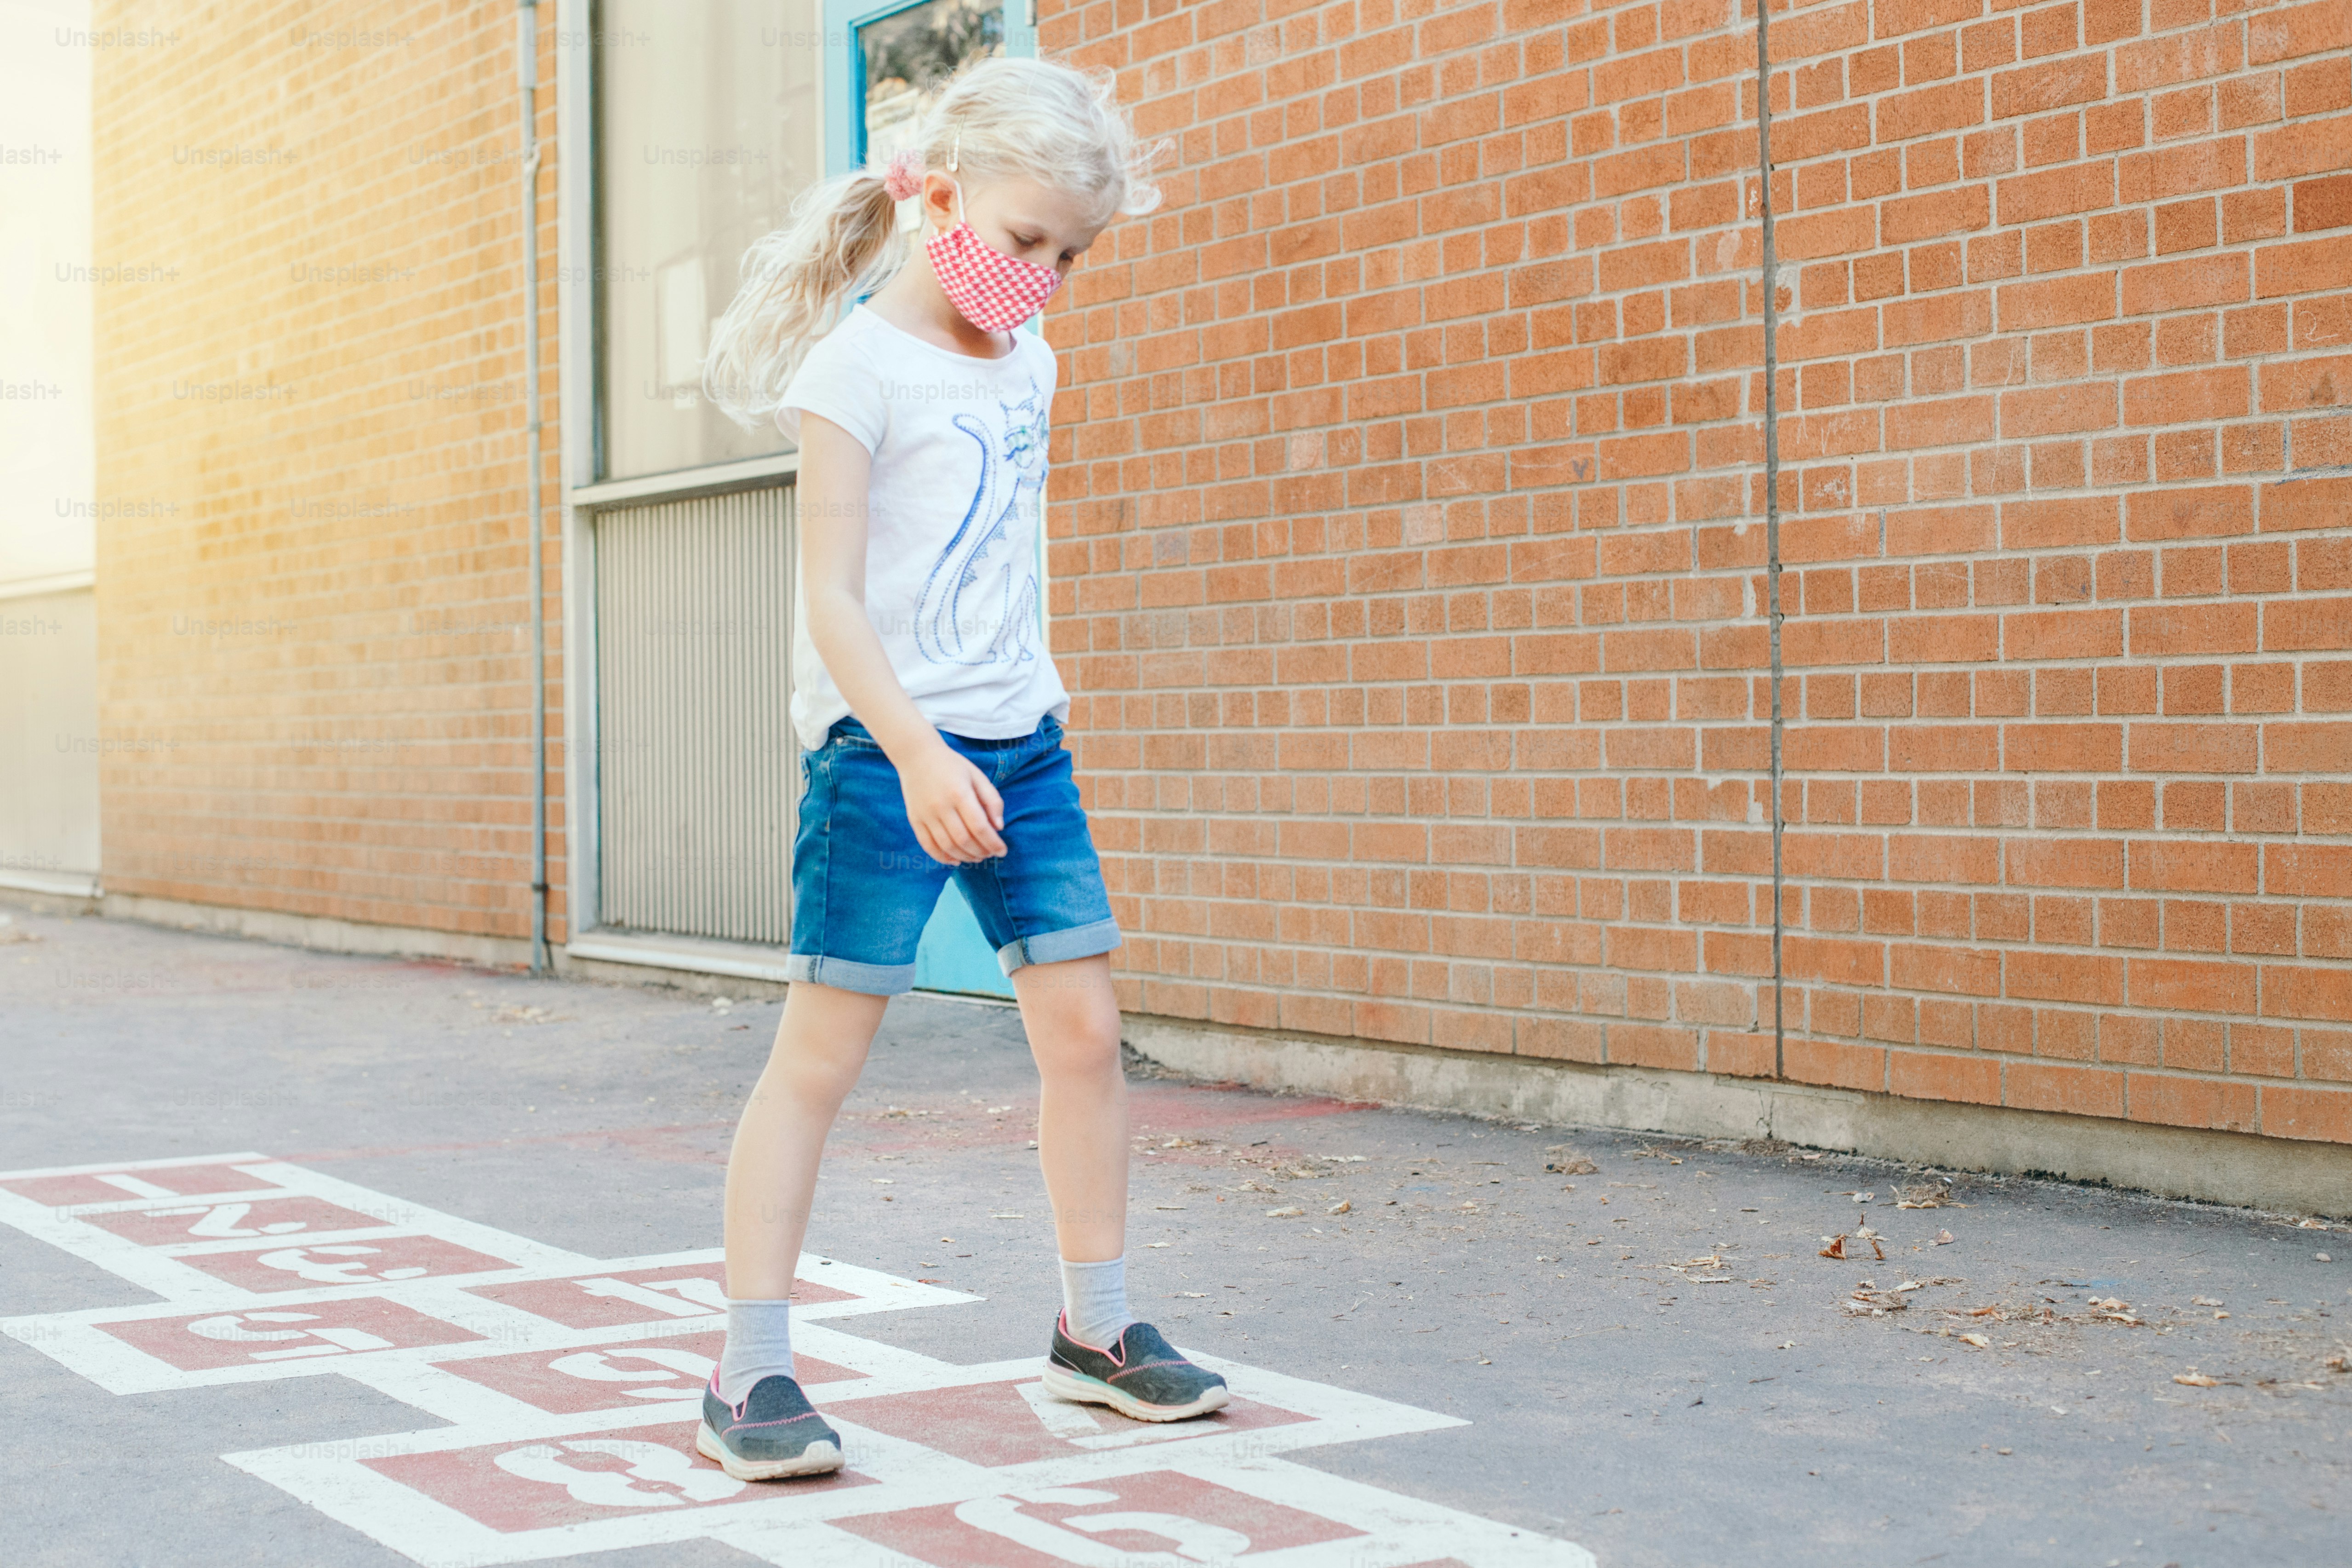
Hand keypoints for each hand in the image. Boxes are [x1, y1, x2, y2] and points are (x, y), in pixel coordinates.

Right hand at [897, 739, 1005, 863]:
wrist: (917, 756)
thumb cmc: (952, 766)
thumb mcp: (977, 776)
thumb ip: (992, 800)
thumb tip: (999, 827)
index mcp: (959, 793)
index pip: (979, 826)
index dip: (993, 843)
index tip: (1002, 851)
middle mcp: (941, 806)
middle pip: (964, 840)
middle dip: (981, 852)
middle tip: (990, 854)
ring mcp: (925, 815)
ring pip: (947, 846)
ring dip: (965, 857)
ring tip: (977, 857)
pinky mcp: (914, 820)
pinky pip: (928, 845)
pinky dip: (942, 857)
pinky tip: (955, 860)